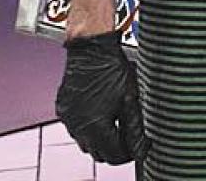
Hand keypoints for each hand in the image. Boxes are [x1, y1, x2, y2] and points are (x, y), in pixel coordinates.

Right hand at [56, 32, 144, 164]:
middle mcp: (78, 126)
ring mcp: (69, 118)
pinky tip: (99, 114)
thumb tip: (141, 146)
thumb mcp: (131, 98)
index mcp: (96, 125)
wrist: (91, 49)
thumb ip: (135, 127)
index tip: (137, 147)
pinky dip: (88, 127)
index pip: (113, 156)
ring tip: (114, 124)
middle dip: (114, 149)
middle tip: (127, 138)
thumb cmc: (112, 68)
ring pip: (85, 142)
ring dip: (100, 140)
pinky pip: (76, 128)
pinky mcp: (64, 109)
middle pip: (98, 153)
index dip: (128, 154)